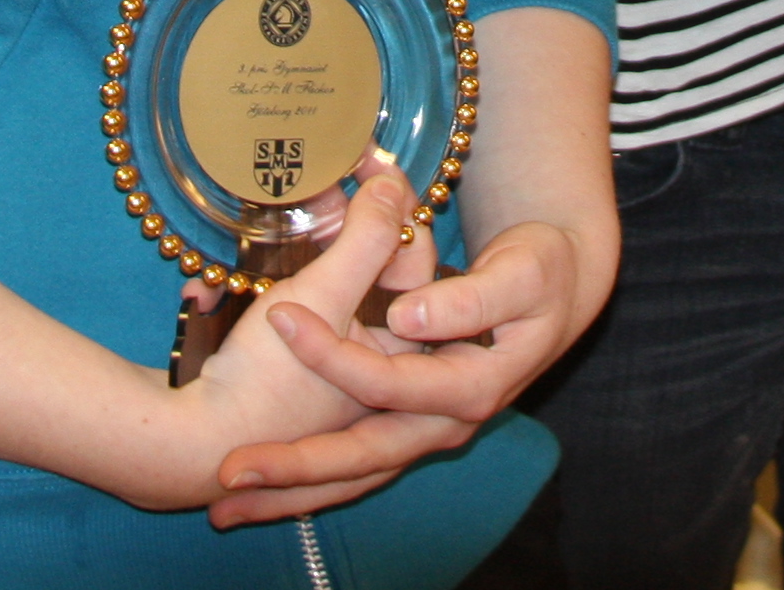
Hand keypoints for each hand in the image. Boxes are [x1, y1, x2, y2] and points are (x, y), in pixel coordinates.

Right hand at [164, 161, 431, 522]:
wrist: (191, 445)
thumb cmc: (267, 379)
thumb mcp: (323, 295)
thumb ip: (367, 237)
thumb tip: (394, 185)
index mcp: (402, 348)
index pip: (410, 253)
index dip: (389, 200)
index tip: (363, 158)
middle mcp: (372, 360)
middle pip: (359, 268)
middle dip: (321, 232)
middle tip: (302, 192)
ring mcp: (325, 367)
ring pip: (311, 288)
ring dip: (274, 263)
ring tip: (242, 246)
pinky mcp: (283, 370)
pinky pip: (275, 315)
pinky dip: (246, 298)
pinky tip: (206, 293)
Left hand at [214, 205, 606, 526]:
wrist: (560, 293)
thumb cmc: (541, 275)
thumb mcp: (519, 276)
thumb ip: (467, 300)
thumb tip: (412, 314)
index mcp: (469, 388)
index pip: (387, 383)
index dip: (332, 353)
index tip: (280, 316)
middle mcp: (444, 423)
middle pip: (359, 457)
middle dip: (291, 470)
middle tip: (230, 474)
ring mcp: (427, 431)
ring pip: (350, 474)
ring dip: (289, 493)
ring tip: (224, 508)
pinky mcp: (410, 426)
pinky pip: (353, 465)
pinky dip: (309, 481)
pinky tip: (262, 495)